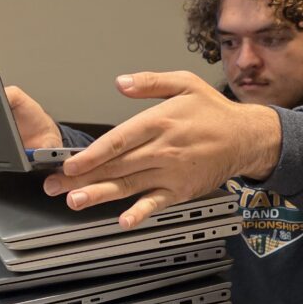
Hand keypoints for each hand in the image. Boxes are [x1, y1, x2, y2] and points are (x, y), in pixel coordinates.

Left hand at [43, 71, 281, 228]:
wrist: (247, 137)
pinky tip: (124, 221)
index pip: (117, 140)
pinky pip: (156, 203)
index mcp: (159, 121)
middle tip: (55, 186)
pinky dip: (141, 212)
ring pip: (129, 185)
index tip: (68, 163)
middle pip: (116, 165)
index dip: (91, 154)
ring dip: (100, 195)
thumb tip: (120, 82)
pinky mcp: (181, 190)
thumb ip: (150, 82)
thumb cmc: (214, 111)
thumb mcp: (185, 83)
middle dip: (82, 177)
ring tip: (75, 202)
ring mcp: (171, 172)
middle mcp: (163, 149)